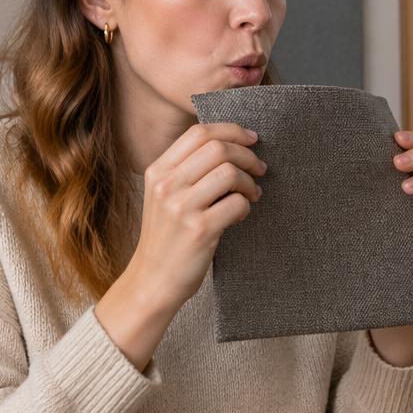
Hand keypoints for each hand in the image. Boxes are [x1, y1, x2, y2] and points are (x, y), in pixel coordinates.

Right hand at [95, 123, 265, 368]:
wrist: (153, 282)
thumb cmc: (165, 238)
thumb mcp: (162, 197)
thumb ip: (185, 171)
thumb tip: (228, 145)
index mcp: (157, 172)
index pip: (198, 132)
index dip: (230, 130)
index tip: (251, 139)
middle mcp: (166, 185)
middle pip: (217, 147)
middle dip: (247, 154)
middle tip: (259, 168)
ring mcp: (181, 208)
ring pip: (229, 172)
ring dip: (249, 181)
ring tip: (252, 194)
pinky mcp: (199, 230)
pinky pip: (237, 203)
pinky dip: (246, 206)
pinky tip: (240, 215)